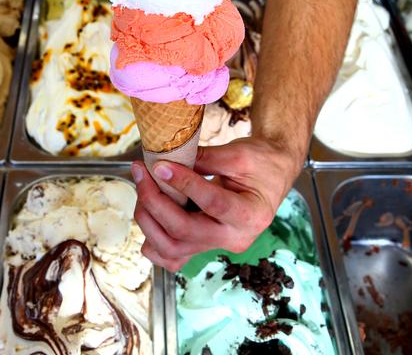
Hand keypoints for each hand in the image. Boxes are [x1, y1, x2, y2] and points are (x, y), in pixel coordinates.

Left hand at [131, 136, 303, 270]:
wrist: (270, 176)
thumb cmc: (259, 163)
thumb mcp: (239, 154)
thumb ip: (205, 159)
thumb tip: (168, 161)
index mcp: (250, 215)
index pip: (212, 203)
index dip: (183, 184)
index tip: (160, 165)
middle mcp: (234, 239)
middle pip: (184, 231)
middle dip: (154, 201)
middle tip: (141, 172)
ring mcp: (217, 247)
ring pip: (171, 248)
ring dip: (148, 219)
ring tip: (142, 187)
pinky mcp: (203, 247)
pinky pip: (171, 257)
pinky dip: (153, 241)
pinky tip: (148, 214)